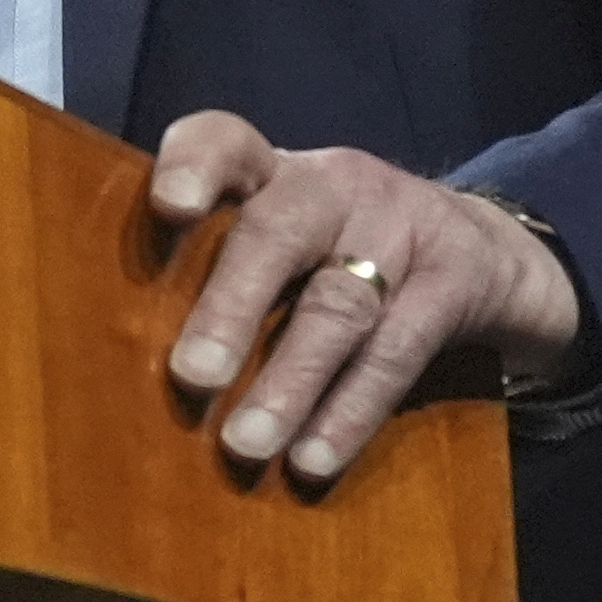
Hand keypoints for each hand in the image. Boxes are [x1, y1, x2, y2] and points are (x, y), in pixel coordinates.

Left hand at [150, 110, 580, 483]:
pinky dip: (350, 411)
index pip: (226, 142)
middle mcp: (333, 186)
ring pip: (337, 307)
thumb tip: (120, 356)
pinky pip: (397, 353)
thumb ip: (213, 268)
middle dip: (231, 306)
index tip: (166, 206)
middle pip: (278, 233)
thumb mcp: (281, 235)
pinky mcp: (453, 281)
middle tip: (191, 376)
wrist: (481, 251)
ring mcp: (400, 227)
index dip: (195, 166)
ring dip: (289, 382)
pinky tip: (312, 459)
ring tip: (245, 444)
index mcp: (273, 170)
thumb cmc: (334, 252)